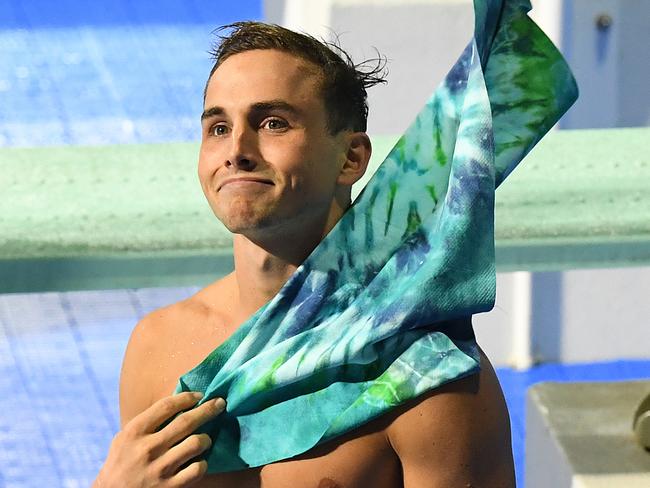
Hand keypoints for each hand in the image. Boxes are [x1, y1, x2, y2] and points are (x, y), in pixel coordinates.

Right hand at [93, 392, 225, 487]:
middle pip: (186, 421)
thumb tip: (180, 403)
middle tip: (220, 403)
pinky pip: (197, 469)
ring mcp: (159, 469)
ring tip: (205, 439)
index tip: (199, 395)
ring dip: (206, 438)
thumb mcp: (125, 438)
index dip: (187, 397)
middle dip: (208, 409)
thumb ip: (148, 422)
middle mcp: (148, 448)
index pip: (166, 406)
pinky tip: (199, 461)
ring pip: (196, 444)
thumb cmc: (121, 463)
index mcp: (135, 432)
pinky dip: (202, 463)